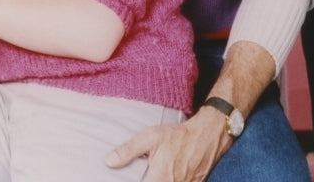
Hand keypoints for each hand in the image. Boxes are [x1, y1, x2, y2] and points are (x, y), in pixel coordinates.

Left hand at [106, 109, 228, 181]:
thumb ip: (128, 151)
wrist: (206, 138)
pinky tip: (165, 175)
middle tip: (145, 174)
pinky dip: (170, 181)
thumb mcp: (150, 137)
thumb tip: (108, 161)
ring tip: (154, 173)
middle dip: (147, 181)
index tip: (129, 180)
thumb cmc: (177, 136)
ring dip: (158, 181)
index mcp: (158, 179)